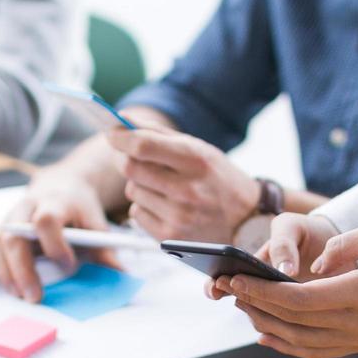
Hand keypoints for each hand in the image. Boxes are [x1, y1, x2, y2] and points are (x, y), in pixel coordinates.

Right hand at [0, 170, 121, 301]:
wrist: (61, 186)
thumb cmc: (79, 209)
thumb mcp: (95, 223)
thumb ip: (104, 248)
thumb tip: (119, 274)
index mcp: (54, 202)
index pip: (46, 220)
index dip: (55, 244)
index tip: (69, 265)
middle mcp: (26, 207)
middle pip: (15, 234)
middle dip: (24, 268)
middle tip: (34, 296)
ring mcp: (9, 216)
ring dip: (4, 270)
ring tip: (18, 294)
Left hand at [105, 128, 259, 241]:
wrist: (246, 222)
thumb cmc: (218, 179)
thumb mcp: (200, 150)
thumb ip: (159, 134)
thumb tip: (121, 120)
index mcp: (196, 160)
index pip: (143, 145)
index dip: (120, 137)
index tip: (111, 131)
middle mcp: (187, 189)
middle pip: (131, 168)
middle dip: (125, 159)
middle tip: (132, 156)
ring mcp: (178, 216)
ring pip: (132, 191)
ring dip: (140, 185)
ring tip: (164, 187)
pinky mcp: (170, 237)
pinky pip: (136, 213)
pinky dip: (145, 207)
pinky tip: (166, 206)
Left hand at [213, 222, 357, 357]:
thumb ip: (342, 245)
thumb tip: (313, 265)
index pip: (297, 300)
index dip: (262, 291)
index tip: (236, 278)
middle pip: (293, 322)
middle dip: (256, 305)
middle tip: (230, 290)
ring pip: (301, 342)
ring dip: (267, 326)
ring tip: (243, 308)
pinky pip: (317, 352)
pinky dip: (288, 346)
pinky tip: (268, 335)